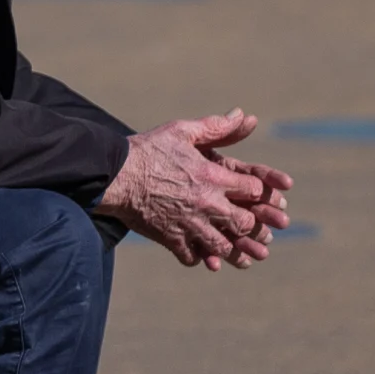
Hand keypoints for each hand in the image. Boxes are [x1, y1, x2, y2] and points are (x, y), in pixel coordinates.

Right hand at [96, 111, 292, 269]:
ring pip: (222, 245)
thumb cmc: (148, 150)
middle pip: (245, 222)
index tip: (256, 195)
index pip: (253, 190)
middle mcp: (206, 203)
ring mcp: (189, 224)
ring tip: (241, 256)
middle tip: (257, 230)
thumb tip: (244, 115)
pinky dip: (200, 258)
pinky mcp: (170, 239)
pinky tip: (202, 256)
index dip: (260, 193)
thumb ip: (217, 127)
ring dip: (234, 251)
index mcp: (213, 176)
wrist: (114, 175)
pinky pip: (192, 256)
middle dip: (254, 227)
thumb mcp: (183, 131)